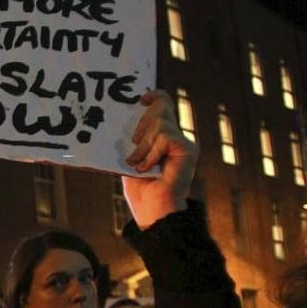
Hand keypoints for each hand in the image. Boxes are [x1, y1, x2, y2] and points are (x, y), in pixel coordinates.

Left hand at [122, 89, 198, 228]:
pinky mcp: (188, 150)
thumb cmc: (141, 191)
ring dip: (142, 145)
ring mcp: (184, 143)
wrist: (153, 212)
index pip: (164, 105)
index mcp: (163, 137)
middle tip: (133, 145)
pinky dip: (150, 153)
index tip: (141, 98)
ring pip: (159, 124)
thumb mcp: (130, 160)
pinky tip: (146, 168)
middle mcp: (176, 137)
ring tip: (137, 163)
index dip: (155, 96)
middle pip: (162, 107)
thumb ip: (131, 142)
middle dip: (141, 122)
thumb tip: (118, 121)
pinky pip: (164, 137)